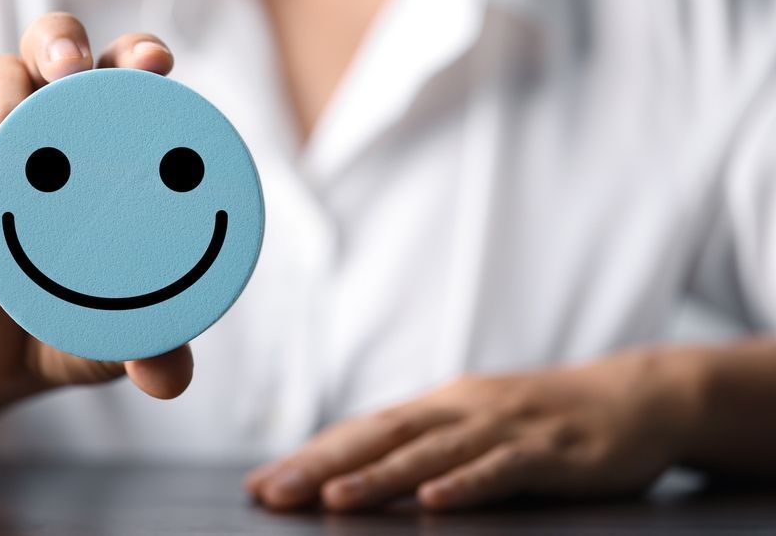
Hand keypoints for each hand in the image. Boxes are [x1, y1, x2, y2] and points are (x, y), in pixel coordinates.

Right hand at [0, 12, 190, 395]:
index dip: (140, 53)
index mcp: (116, 148)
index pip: (130, 76)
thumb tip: (170, 379)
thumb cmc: (83, 319)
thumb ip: (151, 348)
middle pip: (55, 47)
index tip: (156, 64)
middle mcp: (60, 131)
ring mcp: (0, 147)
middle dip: (63, 40)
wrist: (8, 350)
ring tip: (13, 123)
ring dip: (6, 83)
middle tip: (74, 70)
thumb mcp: (118, 335)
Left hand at [245, 348, 701, 510]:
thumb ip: (429, 443)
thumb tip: (365, 469)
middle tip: (269, 492)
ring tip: (331, 500)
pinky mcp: (548, 450)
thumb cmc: (545, 417)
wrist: (636, 396)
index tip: (261, 482)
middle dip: (321, 465)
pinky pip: (501, 469)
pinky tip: (433, 501)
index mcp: (441, 405)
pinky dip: (465, 484)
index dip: (310, 455)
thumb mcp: (479, 423)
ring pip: (430, 452)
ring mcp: (504, 426)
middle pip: (380, 436)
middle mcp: (462, 408)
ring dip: (378, 476)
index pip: (362, 430)